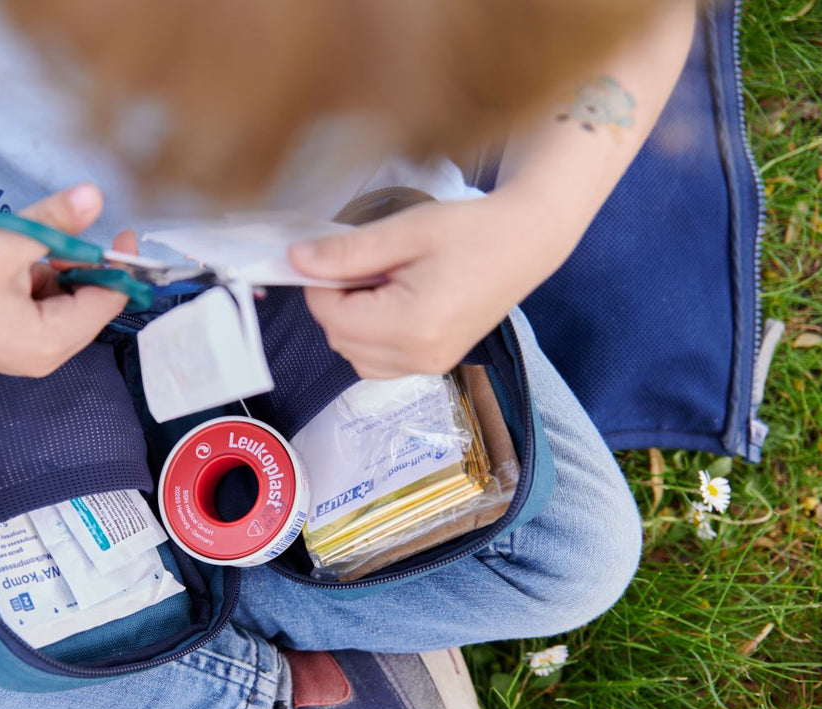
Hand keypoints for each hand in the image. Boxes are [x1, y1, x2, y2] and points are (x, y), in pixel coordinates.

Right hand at [0, 184, 130, 376]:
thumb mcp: (11, 240)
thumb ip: (58, 221)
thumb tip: (96, 197)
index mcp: (51, 341)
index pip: (107, 302)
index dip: (120, 265)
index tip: (124, 231)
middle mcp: (44, 359)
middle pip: (89, 308)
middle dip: (84, 268)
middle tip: (64, 234)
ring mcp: (27, 357)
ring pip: (66, 307)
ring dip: (58, 274)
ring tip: (23, 252)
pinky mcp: (11, 347)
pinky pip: (44, 313)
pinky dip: (39, 285)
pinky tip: (12, 267)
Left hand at [290, 193, 574, 378]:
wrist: (526, 241)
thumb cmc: (471, 230)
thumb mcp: (405, 231)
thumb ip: (346, 253)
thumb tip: (295, 261)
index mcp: (412, 325)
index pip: (333, 317)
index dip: (321, 285)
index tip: (335, 255)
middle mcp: (419, 356)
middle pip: (340, 340)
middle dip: (337, 303)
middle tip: (368, 264)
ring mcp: (429, 365)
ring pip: (356, 356)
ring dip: (352, 321)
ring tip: (384, 282)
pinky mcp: (435, 363)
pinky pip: (380, 361)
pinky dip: (372, 335)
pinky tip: (393, 301)